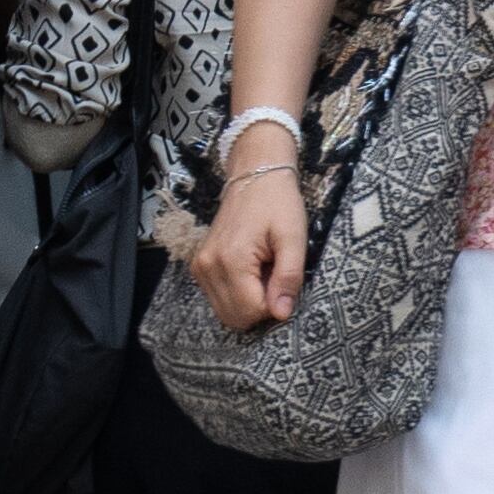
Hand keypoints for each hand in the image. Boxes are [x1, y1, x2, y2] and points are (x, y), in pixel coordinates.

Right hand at [189, 122, 307, 329]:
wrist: (255, 176)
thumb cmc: (279, 203)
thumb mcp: (294, 237)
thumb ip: (289, 277)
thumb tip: (282, 314)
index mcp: (232, 260)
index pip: (251, 311)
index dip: (275, 305)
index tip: (285, 280)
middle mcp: (208, 267)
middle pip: (235, 317)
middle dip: (261, 305)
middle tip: (275, 275)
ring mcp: (200, 267)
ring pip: (225, 311)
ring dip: (249, 300)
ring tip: (264, 270)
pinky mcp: (199, 266)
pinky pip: (218, 298)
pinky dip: (238, 293)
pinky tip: (252, 270)